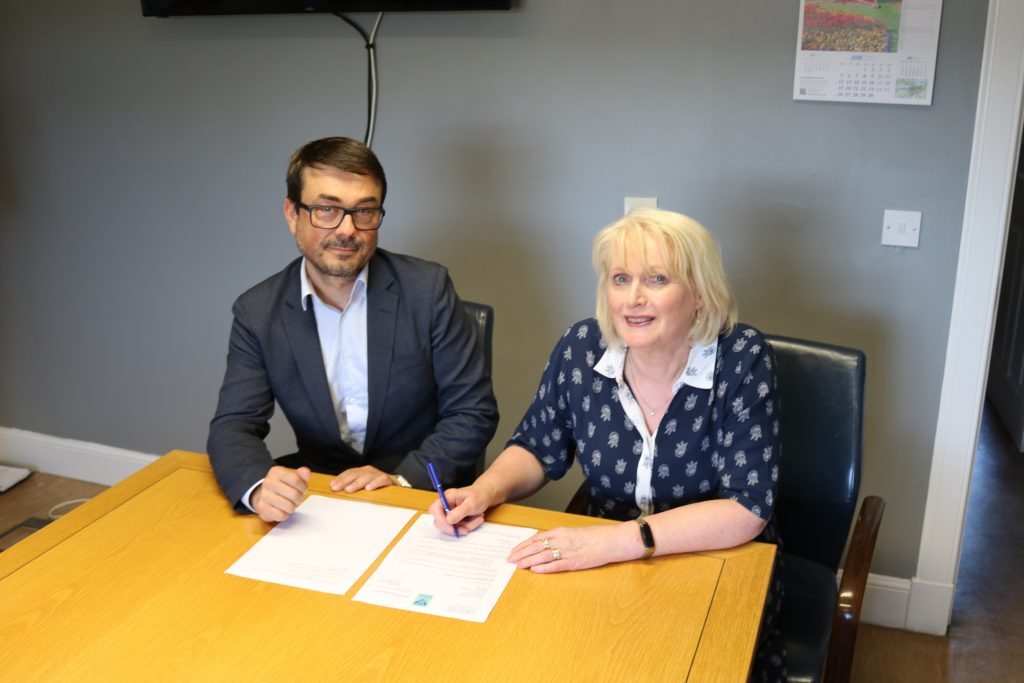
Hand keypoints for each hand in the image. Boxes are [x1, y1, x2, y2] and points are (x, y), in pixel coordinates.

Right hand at [251, 466, 310, 522]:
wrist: (264, 496)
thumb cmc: (283, 486)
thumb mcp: (293, 476)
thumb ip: (302, 474)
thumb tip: (306, 472)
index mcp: (276, 472)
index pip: (296, 480)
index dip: (303, 487)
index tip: (302, 489)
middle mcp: (268, 482)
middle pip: (294, 494)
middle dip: (299, 499)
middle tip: (297, 499)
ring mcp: (264, 495)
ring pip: (288, 506)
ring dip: (293, 507)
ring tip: (290, 504)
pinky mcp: (262, 508)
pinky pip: (281, 515)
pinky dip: (285, 515)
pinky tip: (282, 510)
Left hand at [330, 465, 393, 492]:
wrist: (396, 484)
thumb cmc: (376, 486)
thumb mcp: (363, 485)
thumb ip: (352, 485)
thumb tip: (336, 488)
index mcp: (362, 471)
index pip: (349, 472)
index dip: (340, 478)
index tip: (332, 485)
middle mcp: (369, 471)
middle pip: (355, 474)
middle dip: (344, 481)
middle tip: (336, 488)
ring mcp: (378, 474)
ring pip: (366, 477)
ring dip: (357, 483)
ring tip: (349, 489)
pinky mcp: (388, 479)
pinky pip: (381, 480)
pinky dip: (375, 483)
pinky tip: (368, 488)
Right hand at [428, 482, 497, 536]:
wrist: (486, 495)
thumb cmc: (479, 495)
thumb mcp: (471, 503)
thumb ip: (459, 512)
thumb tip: (448, 520)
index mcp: (447, 497)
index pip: (435, 509)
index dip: (441, 520)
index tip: (452, 527)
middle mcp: (446, 504)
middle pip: (440, 521)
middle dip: (454, 527)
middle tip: (467, 528)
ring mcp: (450, 512)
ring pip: (451, 527)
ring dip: (465, 526)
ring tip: (477, 518)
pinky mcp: (455, 518)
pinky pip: (458, 527)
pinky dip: (468, 526)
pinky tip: (477, 519)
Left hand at [507, 524, 636, 573]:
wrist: (613, 540)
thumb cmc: (596, 536)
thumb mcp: (575, 533)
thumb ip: (560, 538)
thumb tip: (545, 545)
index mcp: (562, 531)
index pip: (537, 538)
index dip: (524, 545)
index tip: (514, 550)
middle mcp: (563, 540)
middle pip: (537, 546)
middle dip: (521, 553)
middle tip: (510, 559)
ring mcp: (569, 551)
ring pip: (543, 556)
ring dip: (529, 561)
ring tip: (517, 565)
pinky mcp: (576, 562)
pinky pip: (557, 565)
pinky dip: (545, 568)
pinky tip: (534, 570)